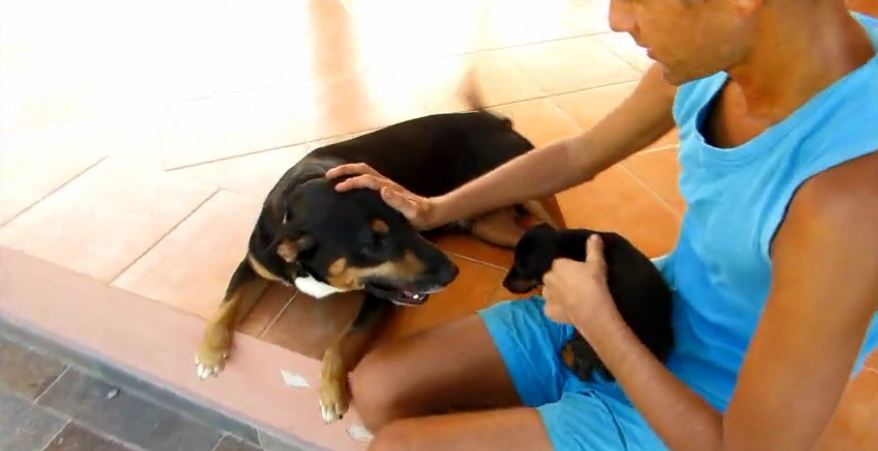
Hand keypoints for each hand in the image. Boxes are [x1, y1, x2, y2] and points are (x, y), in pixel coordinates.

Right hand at [325, 163, 440, 229]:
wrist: (433, 213)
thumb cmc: (422, 216)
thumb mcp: (412, 212)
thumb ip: (399, 202)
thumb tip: (382, 189)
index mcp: (388, 187)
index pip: (366, 179)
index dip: (351, 181)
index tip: (337, 188)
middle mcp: (385, 183)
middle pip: (362, 168)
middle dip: (345, 169)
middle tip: (327, 176)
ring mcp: (385, 185)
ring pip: (364, 171)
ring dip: (348, 171)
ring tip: (332, 178)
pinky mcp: (385, 191)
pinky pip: (367, 179)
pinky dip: (354, 178)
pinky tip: (347, 187)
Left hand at [542, 234, 616, 328]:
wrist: (591, 310)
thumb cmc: (593, 283)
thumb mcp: (597, 263)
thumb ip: (594, 249)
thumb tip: (594, 236)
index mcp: (557, 265)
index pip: (559, 264)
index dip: (568, 269)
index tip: (578, 274)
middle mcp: (548, 278)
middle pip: (552, 278)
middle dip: (559, 280)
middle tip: (574, 286)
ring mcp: (546, 296)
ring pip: (549, 293)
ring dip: (556, 294)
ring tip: (570, 299)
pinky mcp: (548, 311)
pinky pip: (550, 308)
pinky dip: (556, 309)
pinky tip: (567, 311)